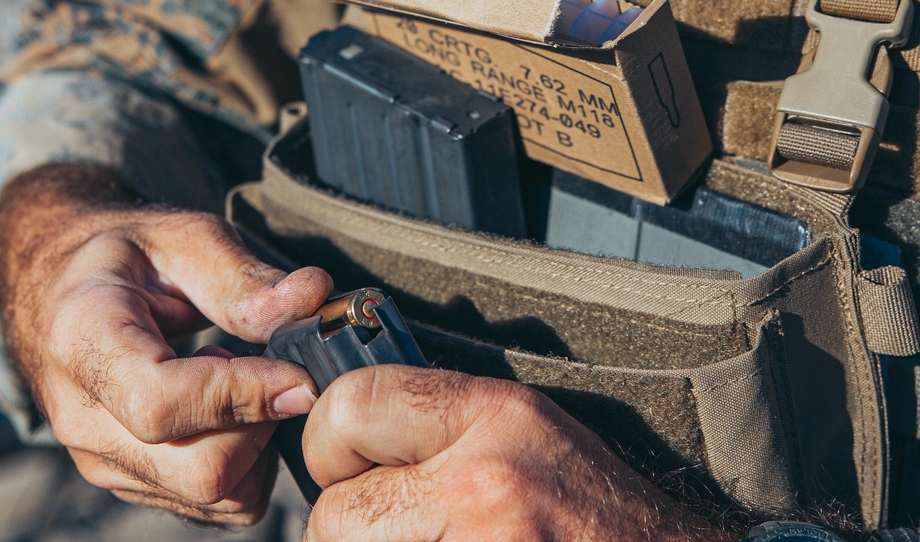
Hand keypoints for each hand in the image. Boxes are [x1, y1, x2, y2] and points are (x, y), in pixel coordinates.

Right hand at [0, 163, 332, 523]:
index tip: (302, 377)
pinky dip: (247, 464)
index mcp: (84, 340)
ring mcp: (102, 461)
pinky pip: (214, 504)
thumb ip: (244, 276)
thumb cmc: (127, 257)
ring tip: (238, 381)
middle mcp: (83, 418)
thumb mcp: (183, 239)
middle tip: (263, 367)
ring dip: (257, 444)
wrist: (61, 290)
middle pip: (202, 470)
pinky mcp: (129, 484)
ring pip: (216, 495)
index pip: (163, 403)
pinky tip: (228, 410)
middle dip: (262, 424)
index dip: (244, 396)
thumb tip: (314, 297)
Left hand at [302, 366, 733, 541]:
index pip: (352, 403)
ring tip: (431, 541)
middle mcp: (485, 484)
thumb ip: (441, 422)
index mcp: (499, 416)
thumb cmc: (599, 513)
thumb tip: (344, 423)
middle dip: (349, 525)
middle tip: (391, 524)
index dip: (332, 438)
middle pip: (334, 514)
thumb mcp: (528, 432)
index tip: (347, 459)